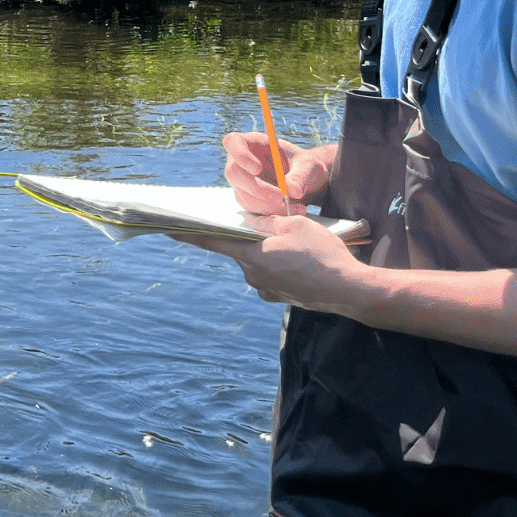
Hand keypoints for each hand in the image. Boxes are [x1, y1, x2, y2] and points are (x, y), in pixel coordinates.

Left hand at [170, 214, 374, 315]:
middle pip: (239, 250)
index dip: (187, 232)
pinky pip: (271, 274)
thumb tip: (252, 220)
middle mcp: (252, 275)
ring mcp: (266, 288)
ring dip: (267, 251)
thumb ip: (268, 220)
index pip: (211, 240)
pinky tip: (299, 261)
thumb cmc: (323, 254)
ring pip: (257, 262)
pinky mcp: (279, 296)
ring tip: (294, 245)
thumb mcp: (296, 224)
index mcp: (251, 255)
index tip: (165, 227)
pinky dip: (280, 265)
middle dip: (247, 237)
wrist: (351, 290)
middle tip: (265, 227)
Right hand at [222, 132, 332, 214]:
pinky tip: (290, 209)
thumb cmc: (305, 166)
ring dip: (269, 204)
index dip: (240, 155)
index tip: (257, 169)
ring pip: (244, 194)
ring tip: (297, 206)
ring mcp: (242, 181)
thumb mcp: (308, 165)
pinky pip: (252, 207)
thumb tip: (292, 190)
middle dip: (257, 188)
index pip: (233, 142)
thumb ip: (300, 175)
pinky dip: (272, 211)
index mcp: (253, 143)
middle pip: (234, 173)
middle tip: (280, 197)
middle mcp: (242, 161)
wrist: (307, 182)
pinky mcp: (247, 198)